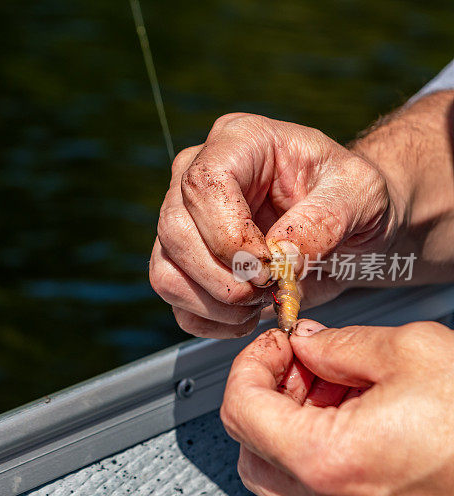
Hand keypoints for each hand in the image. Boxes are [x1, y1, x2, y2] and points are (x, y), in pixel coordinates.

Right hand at [149, 113, 397, 337]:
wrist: (351, 228)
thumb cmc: (354, 198)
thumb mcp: (363, 195)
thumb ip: (325, 219)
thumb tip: (280, 256)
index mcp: (238, 141)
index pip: (203, 184)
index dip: (229, 235)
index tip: (270, 265)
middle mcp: (197, 175)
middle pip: (175, 230)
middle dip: (224, 277)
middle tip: (270, 288)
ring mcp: (184, 219)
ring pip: (165, 270)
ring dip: (215, 303)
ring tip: (261, 302)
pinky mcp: (182, 260)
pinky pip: (174, 299)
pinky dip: (209, 320)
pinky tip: (247, 315)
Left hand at [221, 319, 453, 495]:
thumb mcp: (413, 353)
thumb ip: (339, 343)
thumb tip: (306, 343)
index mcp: (328, 463)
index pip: (241, 408)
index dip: (252, 363)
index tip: (277, 343)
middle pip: (250, 445)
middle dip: (269, 393)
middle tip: (302, 362)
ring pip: (278, 472)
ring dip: (290, 422)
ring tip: (335, 385)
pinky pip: (314, 490)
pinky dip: (316, 449)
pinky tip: (353, 415)